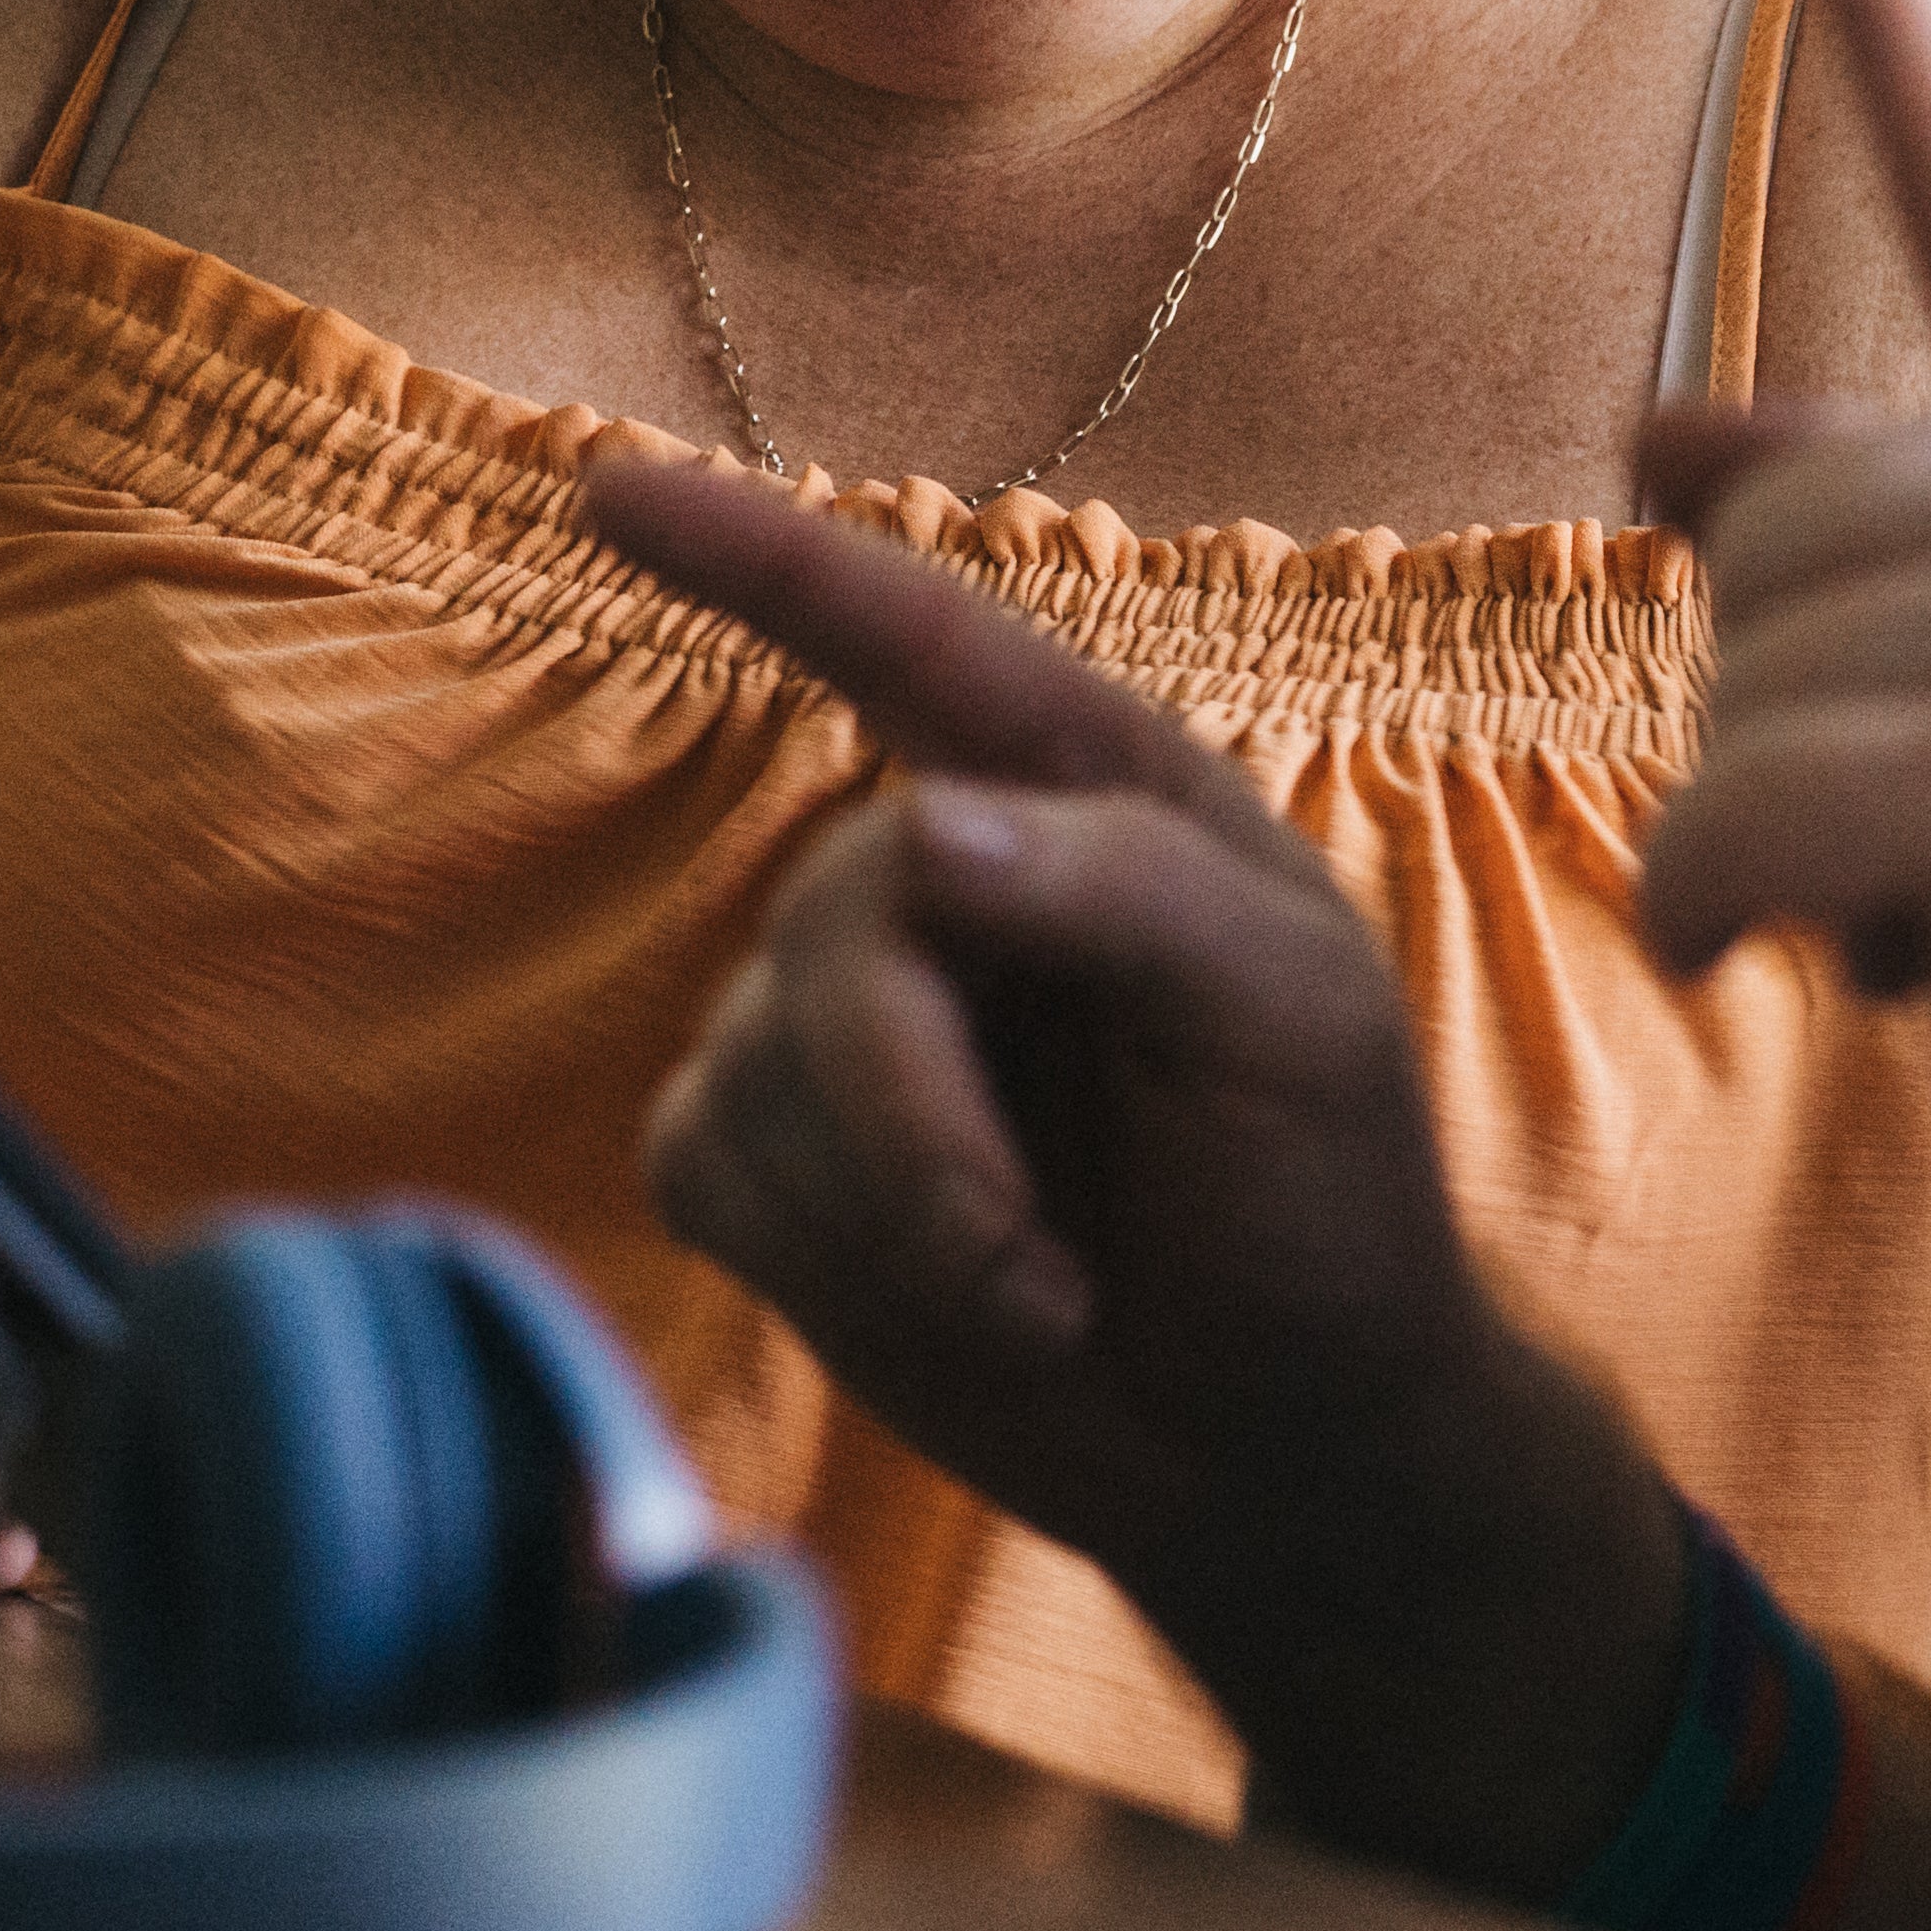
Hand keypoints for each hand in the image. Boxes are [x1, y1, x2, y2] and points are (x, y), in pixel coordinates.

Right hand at [581, 449, 1691, 1883]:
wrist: (1275, 1443)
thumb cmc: (1321, 1199)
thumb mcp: (1297, 1024)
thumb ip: (1129, 898)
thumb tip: (923, 830)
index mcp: (1086, 794)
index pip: (908, 637)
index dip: (759, 556)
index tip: (610, 488)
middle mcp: (947, 883)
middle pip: (838, 926)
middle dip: (917, 1114)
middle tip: (1030, 1258)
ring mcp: (838, 1025)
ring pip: (762, 1071)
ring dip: (902, 1217)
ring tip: (1046, 1290)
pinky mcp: (772, 1164)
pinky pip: (708, 1165)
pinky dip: (830, 1258)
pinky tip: (957, 1304)